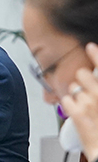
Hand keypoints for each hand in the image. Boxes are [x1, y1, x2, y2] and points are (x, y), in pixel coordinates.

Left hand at [61, 43, 97, 161]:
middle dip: (81, 81)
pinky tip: (79, 114)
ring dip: (77, 96)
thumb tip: (93, 79)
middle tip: (88, 93)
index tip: (89, 47)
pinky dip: (70, 106)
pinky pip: (66, 100)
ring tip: (87, 109)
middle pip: (82, 74)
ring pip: (73, 88)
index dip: (95, 54)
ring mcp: (89, 102)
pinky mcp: (77, 112)